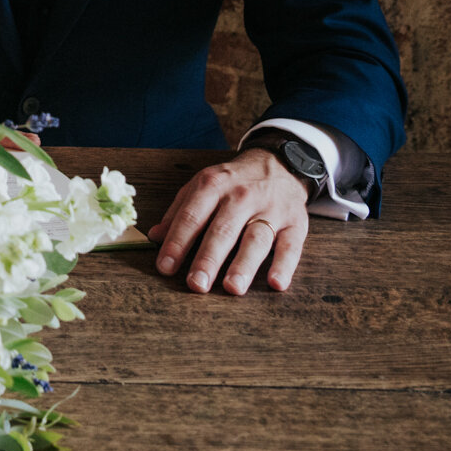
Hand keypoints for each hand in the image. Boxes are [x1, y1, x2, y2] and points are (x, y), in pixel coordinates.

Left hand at [153, 149, 307, 294]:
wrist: (278, 163)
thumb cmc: (232, 181)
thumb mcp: (201, 186)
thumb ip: (179, 211)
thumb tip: (154, 237)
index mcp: (213, 185)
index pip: (192, 216)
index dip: (177, 242)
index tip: (165, 267)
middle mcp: (242, 196)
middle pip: (223, 230)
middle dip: (208, 259)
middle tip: (196, 284)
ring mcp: (271, 209)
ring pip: (256, 238)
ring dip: (244, 264)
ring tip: (232, 287)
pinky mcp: (296, 223)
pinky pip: (291, 246)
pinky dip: (285, 265)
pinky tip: (276, 283)